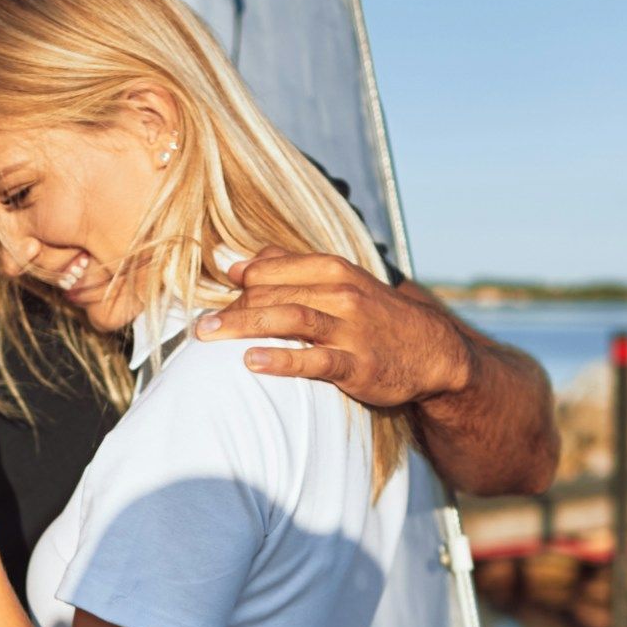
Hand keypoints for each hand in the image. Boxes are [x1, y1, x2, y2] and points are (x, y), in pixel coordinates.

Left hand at [196, 252, 469, 407]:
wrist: (429, 351)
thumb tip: (236, 262)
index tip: (209, 300)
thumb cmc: (372, 315)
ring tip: (208, 336)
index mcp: (332, 269)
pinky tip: (251, 361)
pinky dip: (281, 359)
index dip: (237, 284)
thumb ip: (287, 269)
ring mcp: (349, 329)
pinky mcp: (356, 365)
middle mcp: (340, 293)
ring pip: (288, 319)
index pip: (271, 270)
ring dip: (243, 326)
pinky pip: (314, 360)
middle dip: (231, 309)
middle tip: (197, 327)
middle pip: (273, 295)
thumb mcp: (338, 281)